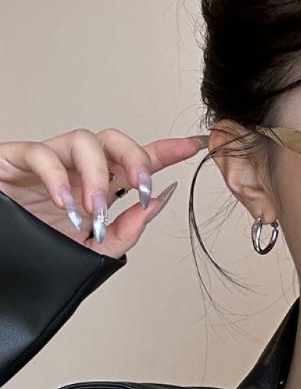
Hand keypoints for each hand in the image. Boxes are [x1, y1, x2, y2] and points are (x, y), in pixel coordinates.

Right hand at [0, 128, 208, 258]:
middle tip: (143, 184)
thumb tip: (154, 206)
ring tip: (95, 209)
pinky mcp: (16, 159)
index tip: (194, 146)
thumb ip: (124, 232)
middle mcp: (77, 167)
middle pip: (115, 140)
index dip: (167, 151)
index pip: (136, 160)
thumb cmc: (36, 247)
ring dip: (96, 175)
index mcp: (98, 184)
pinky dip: (57, 177)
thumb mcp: (89, 249)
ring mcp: (48, 160)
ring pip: (84, 140)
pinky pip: (41, 153)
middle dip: (135, 157)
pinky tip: (64, 202)